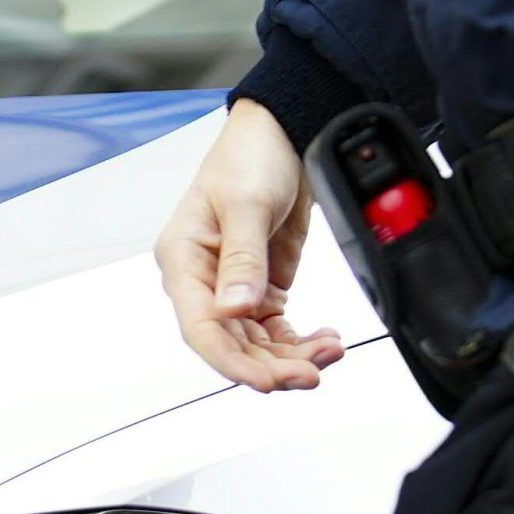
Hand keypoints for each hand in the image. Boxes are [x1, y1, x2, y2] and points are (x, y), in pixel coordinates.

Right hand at [160, 98, 344, 391]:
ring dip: (292, 356)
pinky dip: (301, 342)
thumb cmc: (251, 156)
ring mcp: (234, 286)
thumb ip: (243, 259)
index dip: (231, 362)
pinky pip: (276, 331)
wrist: (286, 133)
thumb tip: (235, 308)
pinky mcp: (263, 286)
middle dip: (272, 365)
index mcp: (183, 260)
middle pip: (231, 345)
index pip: (200, 328)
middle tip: (312, 373)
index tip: (267, 381)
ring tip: (330, 352)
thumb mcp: (247, 204)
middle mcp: (204, 280)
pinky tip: (326, 341)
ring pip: (257, 344)